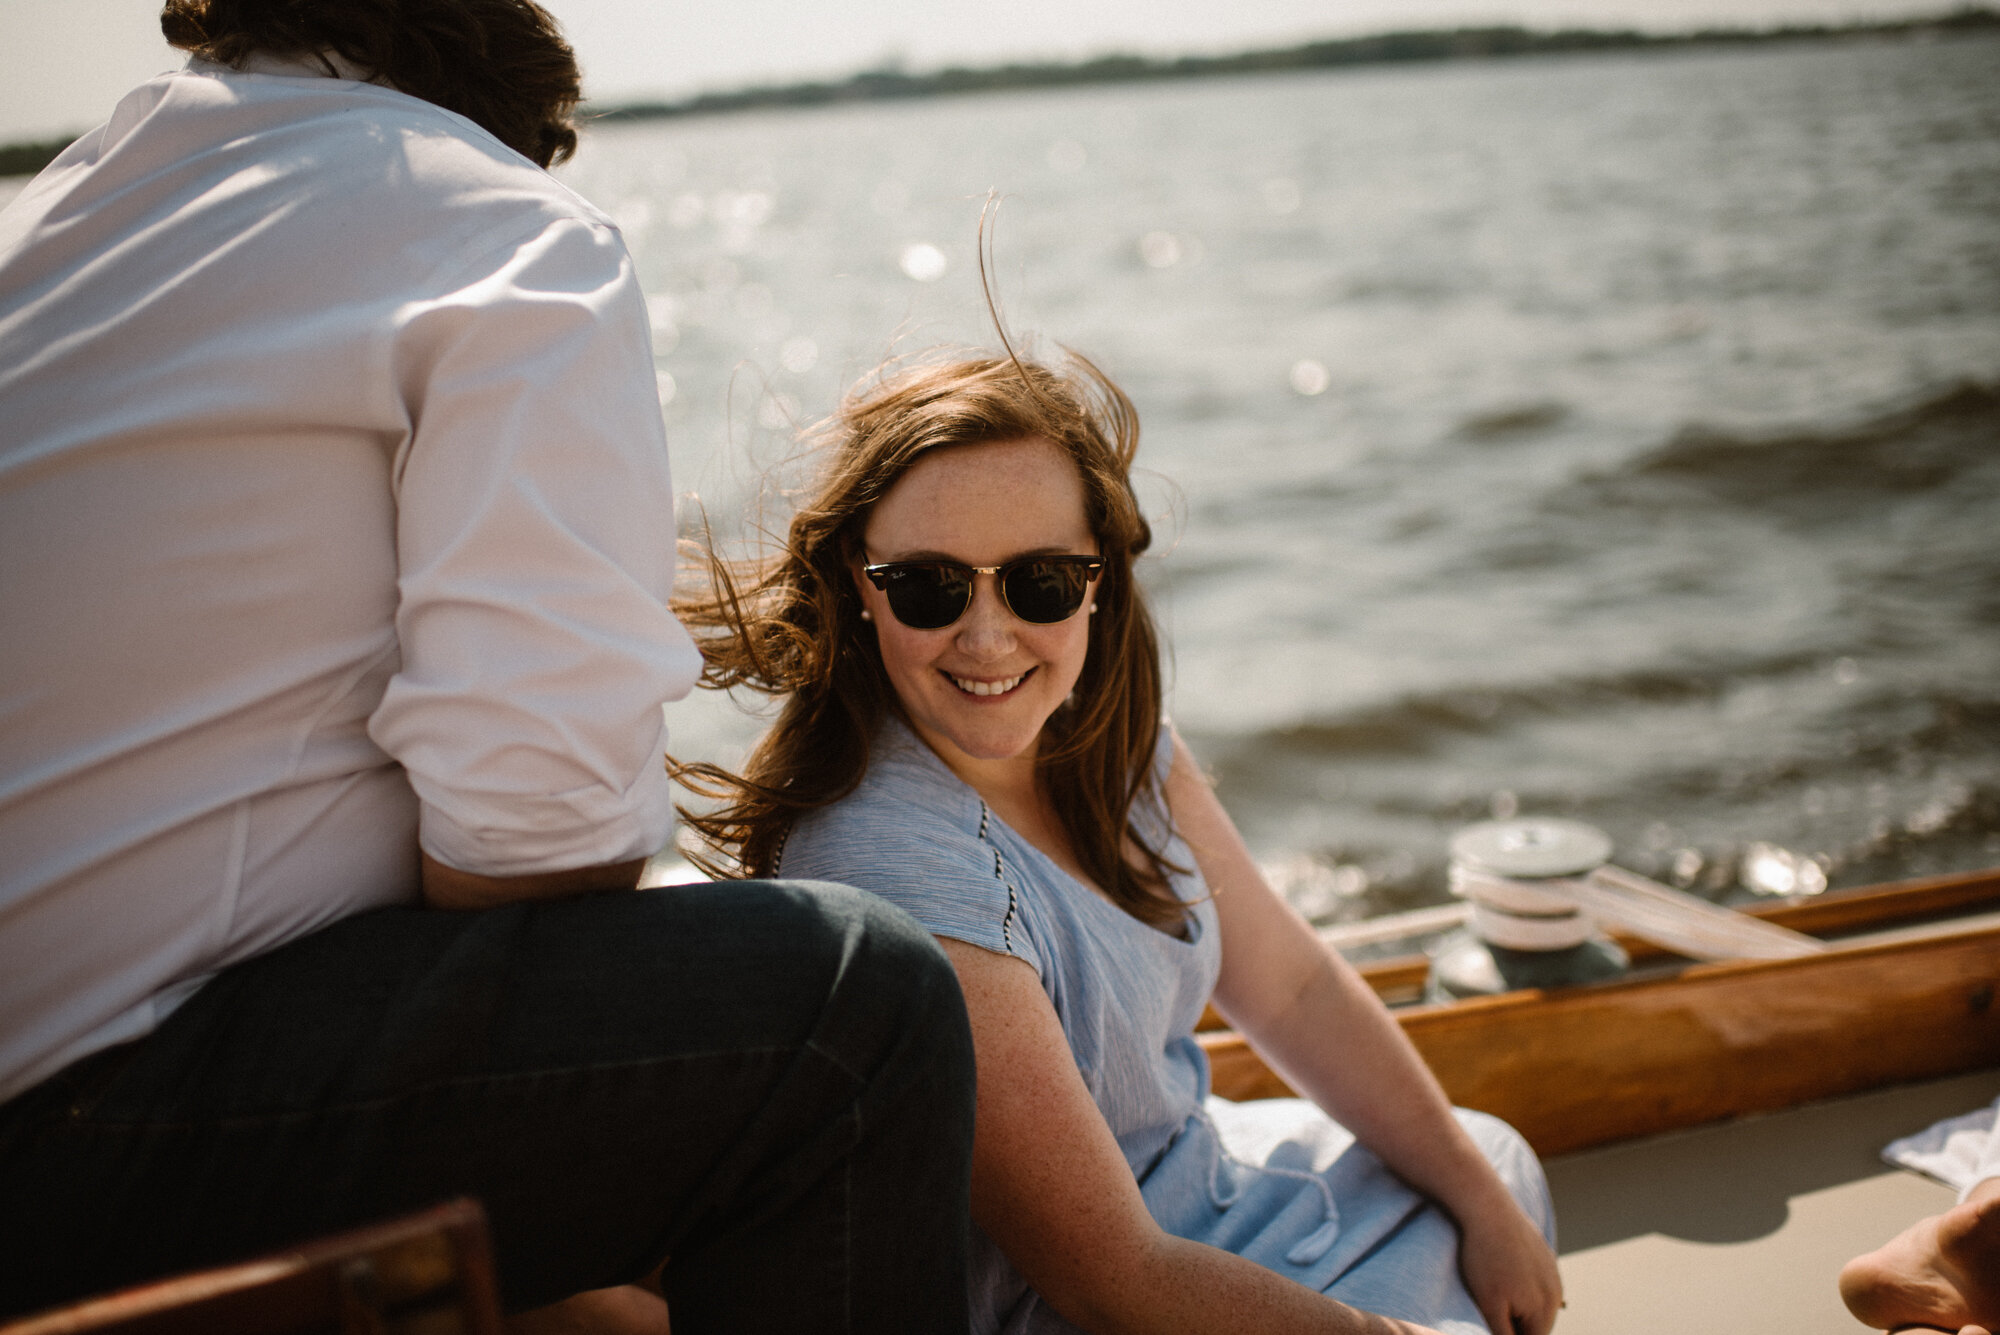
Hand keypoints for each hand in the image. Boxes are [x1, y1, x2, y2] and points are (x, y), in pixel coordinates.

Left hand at [1455, 1194, 1562, 1334]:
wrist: (1487, 1207)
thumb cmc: (1485, 1258)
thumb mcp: (1489, 1305)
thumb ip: (1505, 1334)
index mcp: (1545, 1310)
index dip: (1510, 1334)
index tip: (1494, 1317)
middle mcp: (1555, 1293)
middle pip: (1536, 1325)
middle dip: (1516, 1322)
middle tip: (1489, 1303)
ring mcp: (1552, 1271)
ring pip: (1536, 1302)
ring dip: (1519, 1304)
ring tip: (1493, 1285)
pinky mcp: (1544, 1254)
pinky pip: (1534, 1280)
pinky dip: (1520, 1283)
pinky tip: (1501, 1269)